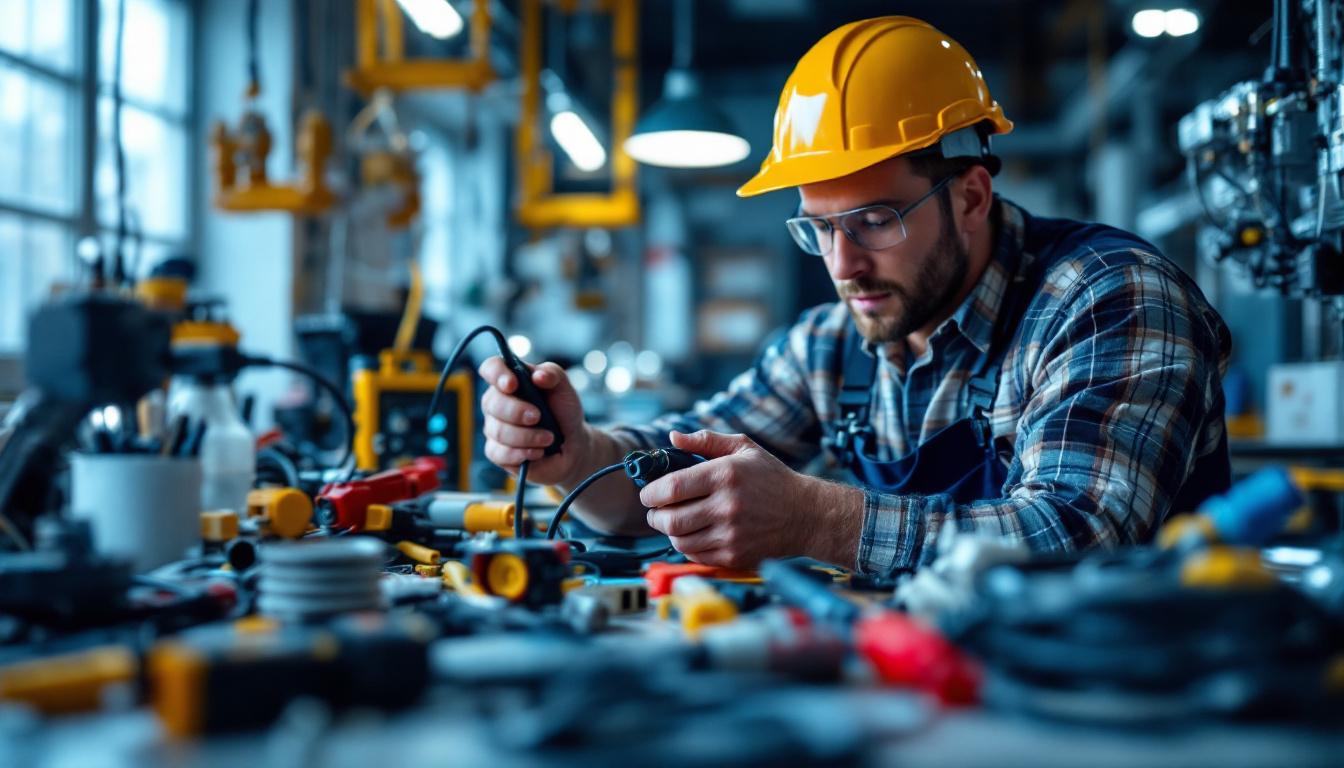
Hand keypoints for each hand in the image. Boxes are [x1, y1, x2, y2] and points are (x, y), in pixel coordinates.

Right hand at [478, 356, 588, 485]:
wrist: (571, 444)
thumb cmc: (563, 411)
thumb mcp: (564, 387)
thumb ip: (553, 374)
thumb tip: (538, 376)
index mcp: (509, 381)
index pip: (491, 368)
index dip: (496, 374)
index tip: (512, 384)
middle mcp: (497, 403)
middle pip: (491, 403)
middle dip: (516, 411)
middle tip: (538, 416)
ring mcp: (494, 427)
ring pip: (498, 431)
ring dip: (527, 436)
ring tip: (549, 438)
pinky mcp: (497, 452)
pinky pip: (499, 453)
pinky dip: (522, 453)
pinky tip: (538, 452)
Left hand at [639, 430, 861, 568]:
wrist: (805, 514)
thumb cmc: (771, 478)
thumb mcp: (744, 448)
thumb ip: (706, 441)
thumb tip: (673, 437)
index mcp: (725, 475)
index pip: (672, 488)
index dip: (651, 493)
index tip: (647, 494)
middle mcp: (726, 506)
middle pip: (671, 519)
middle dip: (654, 516)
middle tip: (655, 511)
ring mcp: (731, 534)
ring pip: (680, 541)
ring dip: (669, 532)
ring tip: (674, 522)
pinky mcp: (735, 555)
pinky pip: (696, 555)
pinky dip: (688, 546)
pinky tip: (694, 534)